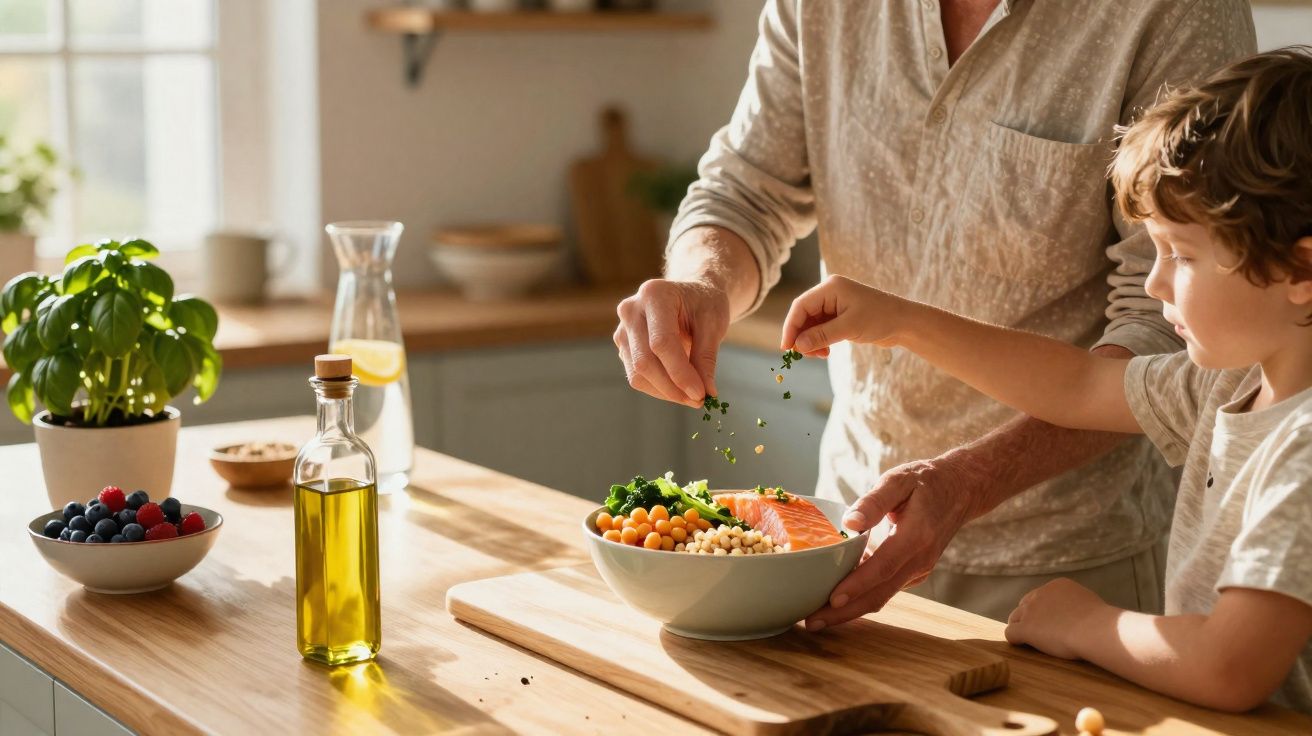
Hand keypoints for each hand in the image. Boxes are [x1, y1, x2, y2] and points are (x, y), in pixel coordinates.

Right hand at [614, 279, 729, 407]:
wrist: (691, 296)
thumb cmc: (704, 304)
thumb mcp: (714, 324)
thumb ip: (707, 357)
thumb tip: (706, 393)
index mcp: (654, 294)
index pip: (661, 342)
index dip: (680, 373)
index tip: (701, 394)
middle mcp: (631, 310)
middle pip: (645, 360)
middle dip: (673, 387)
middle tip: (699, 400)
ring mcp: (623, 329)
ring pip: (638, 373)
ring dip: (666, 392)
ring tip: (692, 396)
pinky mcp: (623, 346)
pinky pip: (637, 376)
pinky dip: (659, 389)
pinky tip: (679, 389)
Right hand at [780, 275, 905, 356]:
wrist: (905, 322)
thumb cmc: (880, 319)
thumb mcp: (849, 328)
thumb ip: (821, 336)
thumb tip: (798, 346)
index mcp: (830, 287)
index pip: (801, 306)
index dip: (791, 327)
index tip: (787, 348)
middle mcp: (830, 292)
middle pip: (804, 314)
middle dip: (801, 335)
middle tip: (803, 355)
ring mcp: (835, 303)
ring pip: (812, 323)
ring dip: (811, 340)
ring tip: (819, 355)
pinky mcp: (841, 314)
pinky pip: (821, 327)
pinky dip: (820, 340)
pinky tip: (825, 351)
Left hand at [804, 455, 986, 629]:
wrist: (960, 490)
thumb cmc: (924, 482)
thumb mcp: (898, 480)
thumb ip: (874, 501)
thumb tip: (850, 522)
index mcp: (915, 536)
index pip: (882, 567)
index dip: (857, 586)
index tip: (832, 600)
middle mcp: (919, 559)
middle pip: (880, 594)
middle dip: (845, 612)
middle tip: (812, 622)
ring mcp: (919, 569)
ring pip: (882, 596)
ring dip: (851, 610)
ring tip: (817, 618)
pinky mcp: (914, 572)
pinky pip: (886, 589)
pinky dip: (863, 597)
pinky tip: (838, 599)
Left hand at [1005, 578, 1106, 659]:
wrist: (1096, 629)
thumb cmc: (1101, 622)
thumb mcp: (1089, 603)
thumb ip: (1077, 604)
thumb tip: (1080, 612)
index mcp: (1057, 586)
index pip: (1041, 596)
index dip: (1042, 610)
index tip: (1049, 622)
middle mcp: (1040, 594)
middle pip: (1024, 605)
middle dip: (1029, 617)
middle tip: (1037, 632)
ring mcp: (1031, 611)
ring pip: (1014, 618)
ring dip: (1020, 628)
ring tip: (1028, 641)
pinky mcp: (1026, 628)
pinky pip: (1011, 633)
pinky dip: (1016, 640)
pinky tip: (1023, 646)